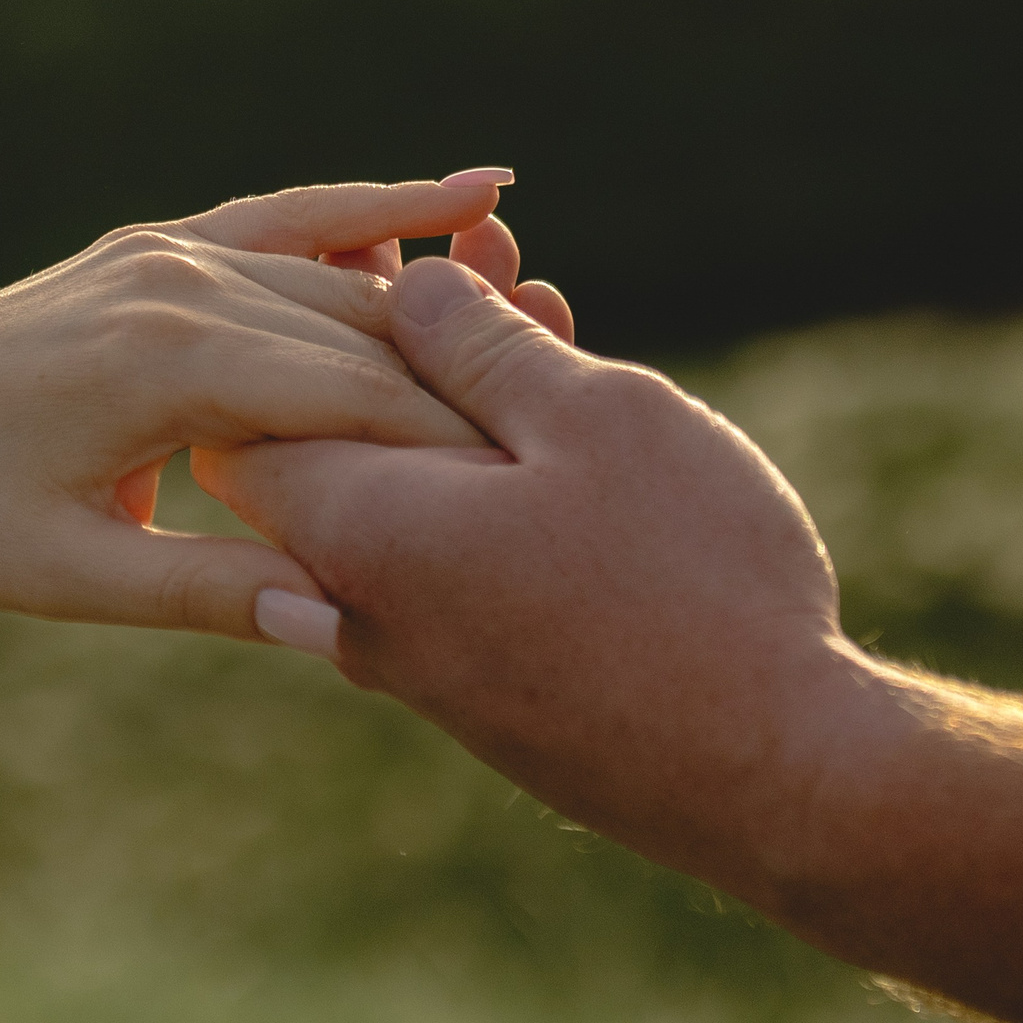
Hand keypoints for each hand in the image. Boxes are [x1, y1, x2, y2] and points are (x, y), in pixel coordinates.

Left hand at [0, 178, 527, 641]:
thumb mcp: (69, 579)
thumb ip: (209, 589)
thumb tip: (334, 621)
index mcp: (166, 366)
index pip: (356, 405)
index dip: (458, 452)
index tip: (552, 493)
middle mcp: (179, 282)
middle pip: (369, 332)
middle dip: (473, 382)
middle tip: (585, 428)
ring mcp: (169, 248)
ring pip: (345, 271)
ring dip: (445, 301)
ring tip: (557, 318)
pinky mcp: (159, 241)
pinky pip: (291, 214)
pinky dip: (377, 201)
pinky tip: (474, 183)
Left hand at [195, 258, 865, 896]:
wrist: (778, 778)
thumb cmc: (688, 582)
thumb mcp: (594, 420)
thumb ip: (483, 348)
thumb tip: (411, 290)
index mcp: (359, 530)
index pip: (244, 412)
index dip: (301, 318)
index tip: (383, 244)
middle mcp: (359, 610)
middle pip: (329, 447)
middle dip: (393, 340)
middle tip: (482, 252)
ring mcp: (422, 666)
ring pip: (401, 503)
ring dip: (456, 404)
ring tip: (539, 302)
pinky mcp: (487, 699)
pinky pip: (450, 565)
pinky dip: (484, 486)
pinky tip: (564, 427)